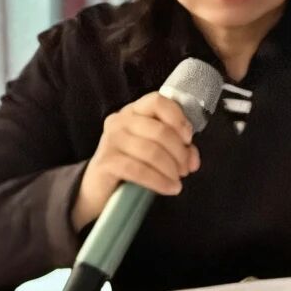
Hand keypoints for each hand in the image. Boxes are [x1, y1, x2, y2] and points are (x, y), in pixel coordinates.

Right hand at [70, 92, 200, 230]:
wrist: (97, 188)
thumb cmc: (130, 165)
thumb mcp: (156, 151)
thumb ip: (178, 149)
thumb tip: (193, 160)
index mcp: (134, 111)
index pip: (158, 101)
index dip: (177, 118)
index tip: (188, 138)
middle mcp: (120, 120)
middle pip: (159, 130)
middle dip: (179, 153)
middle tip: (185, 170)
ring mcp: (111, 140)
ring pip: (151, 151)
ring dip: (171, 169)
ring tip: (178, 181)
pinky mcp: (106, 162)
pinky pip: (139, 170)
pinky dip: (159, 181)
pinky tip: (170, 188)